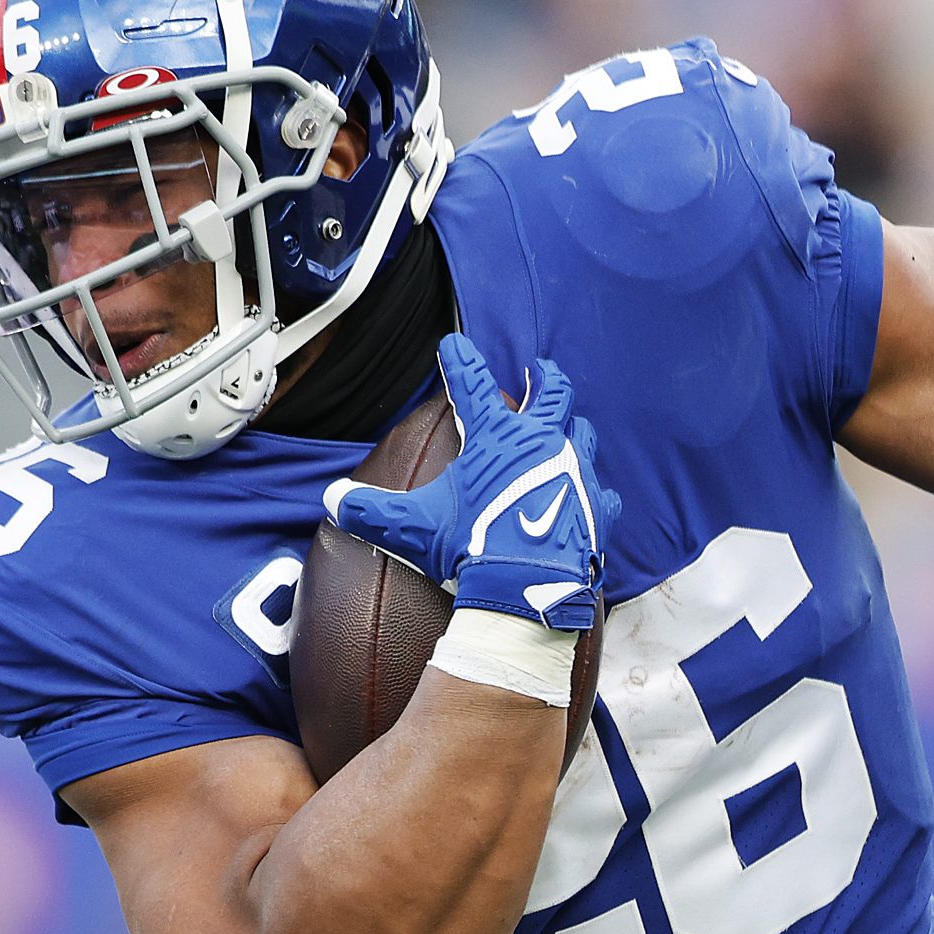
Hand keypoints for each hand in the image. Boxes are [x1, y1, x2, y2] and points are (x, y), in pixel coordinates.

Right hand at [322, 335, 614, 629]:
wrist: (527, 590)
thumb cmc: (471, 549)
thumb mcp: (412, 530)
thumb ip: (370, 510)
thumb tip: (332, 499)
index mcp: (497, 439)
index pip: (473, 386)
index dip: (460, 361)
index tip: (453, 344)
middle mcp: (543, 444)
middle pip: (553, 393)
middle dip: (544, 376)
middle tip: (538, 368)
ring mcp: (576, 472)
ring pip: (583, 433)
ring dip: (572, 428)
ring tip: (566, 428)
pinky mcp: (596, 508)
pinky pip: (601, 491)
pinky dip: (593, 490)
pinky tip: (592, 495)